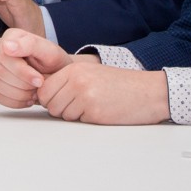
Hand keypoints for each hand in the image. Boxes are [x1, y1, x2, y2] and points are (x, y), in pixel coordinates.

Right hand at [0, 28, 74, 108]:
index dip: (22, 72)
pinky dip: (14, 101)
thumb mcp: (49, 51)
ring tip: (34, 92)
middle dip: (23, 84)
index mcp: (11, 37)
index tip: (39, 80)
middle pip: (0, 71)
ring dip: (19, 94)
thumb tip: (7, 45)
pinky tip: (27, 98)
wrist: (56, 74)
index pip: (5, 56)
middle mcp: (0, 50)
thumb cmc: (53, 61)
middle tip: (39, 86)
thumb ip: (30, 44)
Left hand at [36, 59, 170, 124]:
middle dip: (60, 108)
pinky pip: (77, 122)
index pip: (43, 89)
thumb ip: (66, 80)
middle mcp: (76, 80)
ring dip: (74, 115)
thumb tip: (42, 95)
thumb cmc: (119, 84)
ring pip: (62, 115)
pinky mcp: (94, 112)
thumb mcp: (89, 73)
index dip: (49, 99)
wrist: (148, 91)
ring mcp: (84, 96)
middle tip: (78, 104)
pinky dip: (86, 119)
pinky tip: (101, 110)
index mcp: (73, 69)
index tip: (60, 100)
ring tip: (92, 105)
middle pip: (49, 104)